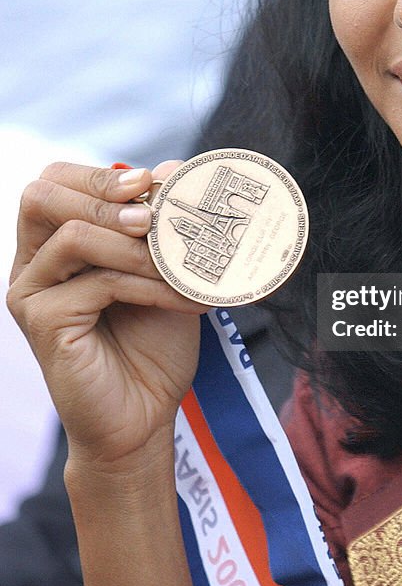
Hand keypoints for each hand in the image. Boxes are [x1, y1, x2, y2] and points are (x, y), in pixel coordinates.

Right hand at [7, 162, 207, 468]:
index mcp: (55, 244)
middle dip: (103, 194)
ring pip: (73, 236)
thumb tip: (172, 168)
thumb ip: (160, 225)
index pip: (56, 182)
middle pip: (42, 195)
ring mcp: (31, 294)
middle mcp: (33, 264)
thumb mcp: (162, 272)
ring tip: (180, 265)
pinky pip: (95, 282)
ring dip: (136, 245)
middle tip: (152, 214)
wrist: (144, 417)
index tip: (150, 180)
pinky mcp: (43, 323)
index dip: (98, 174)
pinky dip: (148, 285)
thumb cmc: (152, 342)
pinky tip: (185, 300)